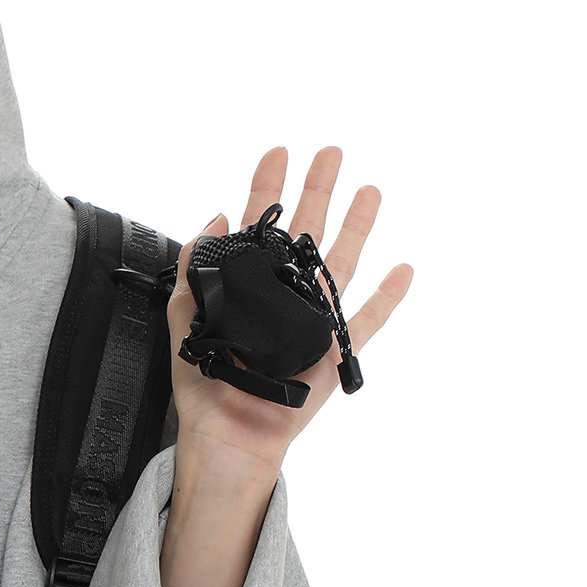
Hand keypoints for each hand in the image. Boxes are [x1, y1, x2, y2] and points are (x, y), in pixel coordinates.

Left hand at [158, 143, 413, 586]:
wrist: (225, 436)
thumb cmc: (204, 386)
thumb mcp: (185, 320)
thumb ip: (194, 272)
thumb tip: (212, 220)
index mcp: (249, 285)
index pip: (261, 225)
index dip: (269, 187)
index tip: (278, 151)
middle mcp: (285, 294)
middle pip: (307, 231)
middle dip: (318, 188)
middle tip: (330, 150)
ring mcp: (313, 320)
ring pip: (341, 262)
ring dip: (356, 225)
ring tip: (369, 189)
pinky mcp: (332, 352)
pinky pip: (366, 321)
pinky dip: (386, 297)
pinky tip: (402, 270)